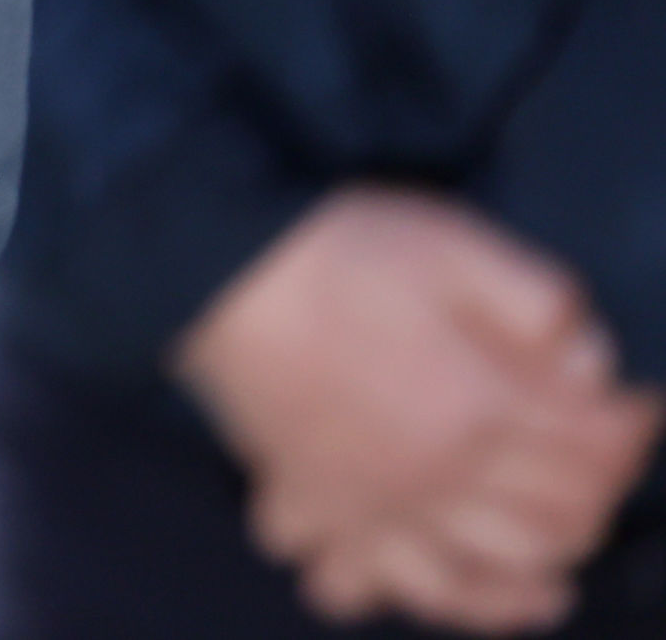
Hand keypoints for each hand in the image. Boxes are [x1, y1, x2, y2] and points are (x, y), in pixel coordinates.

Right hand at [175, 186, 663, 632]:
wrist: (215, 268)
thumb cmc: (339, 250)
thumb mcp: (456, 243)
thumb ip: (539, 302)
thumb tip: (596, 363)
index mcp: (483, 407)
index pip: (591, 454)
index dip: (629, 435)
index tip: (641, 410)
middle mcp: (438, 475)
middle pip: (543, 531)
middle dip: (588, 515)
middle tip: (595, 485)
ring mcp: (372, 500)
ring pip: (461, 583)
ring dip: (514, 595)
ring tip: (548, 592)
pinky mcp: (312, 501)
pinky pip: (352, 577)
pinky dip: (378, 595)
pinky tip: (388, 587)